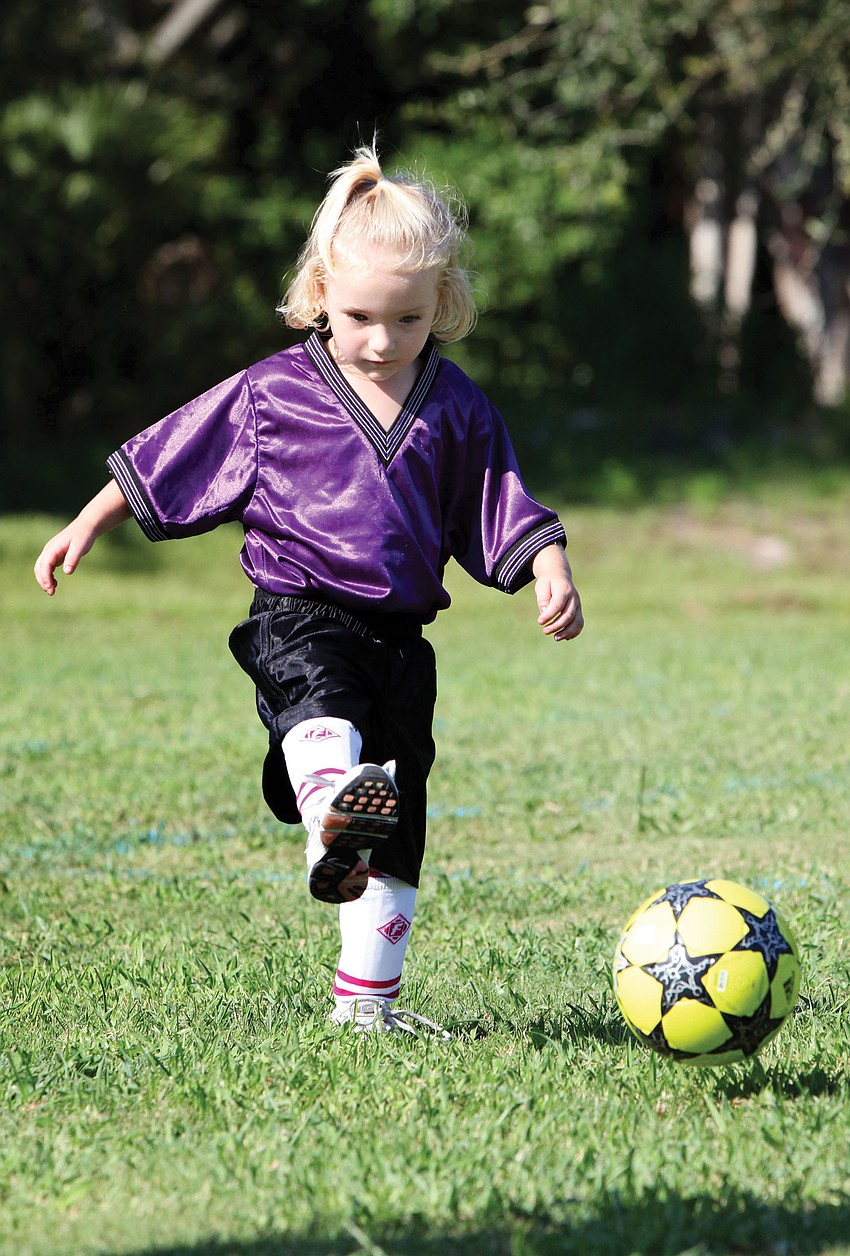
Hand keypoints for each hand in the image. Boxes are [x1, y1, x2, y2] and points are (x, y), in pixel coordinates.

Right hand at [33, 479, 130, 594]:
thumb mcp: (80, 547)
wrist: (86, 527)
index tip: (50, 588)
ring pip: (42, 568)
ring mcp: (51, 553)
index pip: (44, 565)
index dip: (45, 577)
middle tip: (51, 592)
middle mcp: (49, 550)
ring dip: (44, 580)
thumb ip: (73, 559)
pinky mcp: (56, 555)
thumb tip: (67, 572)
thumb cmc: (84, 536)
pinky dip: (49, 576)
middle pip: (39, 568)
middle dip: (43, 581)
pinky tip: (55, 583)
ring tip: (52, 591)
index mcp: (52, 548)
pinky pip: (48, 568)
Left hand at [533, 544, 583, 641]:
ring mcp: (578, 605)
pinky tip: (564, 637)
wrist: (559, 575)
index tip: (540, 622)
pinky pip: (580, 623)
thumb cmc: (548, 582)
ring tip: (556, 638)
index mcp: (564, 589)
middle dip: (557, 625)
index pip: (558, 605)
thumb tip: (544, 613)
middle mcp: (574, 598)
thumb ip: (543, 599)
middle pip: (568, 615)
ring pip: (577, 621)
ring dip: (567, 632)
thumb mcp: (542, 586)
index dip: (549, 615)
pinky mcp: (578, 611)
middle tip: (545, 631)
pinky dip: (573, 632)